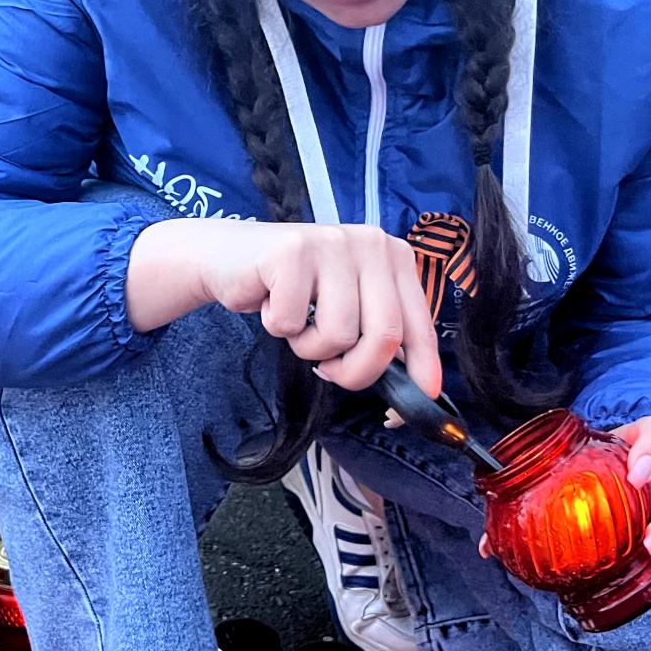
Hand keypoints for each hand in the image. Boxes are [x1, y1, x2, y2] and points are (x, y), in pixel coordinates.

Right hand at [127, 220, 442, 395]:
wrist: (229, 257)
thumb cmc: (294, 291)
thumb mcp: (349, 308)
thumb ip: (381, 337)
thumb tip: (421, 390)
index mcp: (395, 258)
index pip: (419, 327)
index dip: (420, 373)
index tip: (413, 406)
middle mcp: (372, 244)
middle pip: (385, 336)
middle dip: (356, 371)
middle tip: (330, 370)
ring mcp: (333, 243)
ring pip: (338, 334)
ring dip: (309, 346)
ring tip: (296, 321)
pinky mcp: (293, 251)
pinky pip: (294, 322)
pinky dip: (278, 327)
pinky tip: (272, 301)